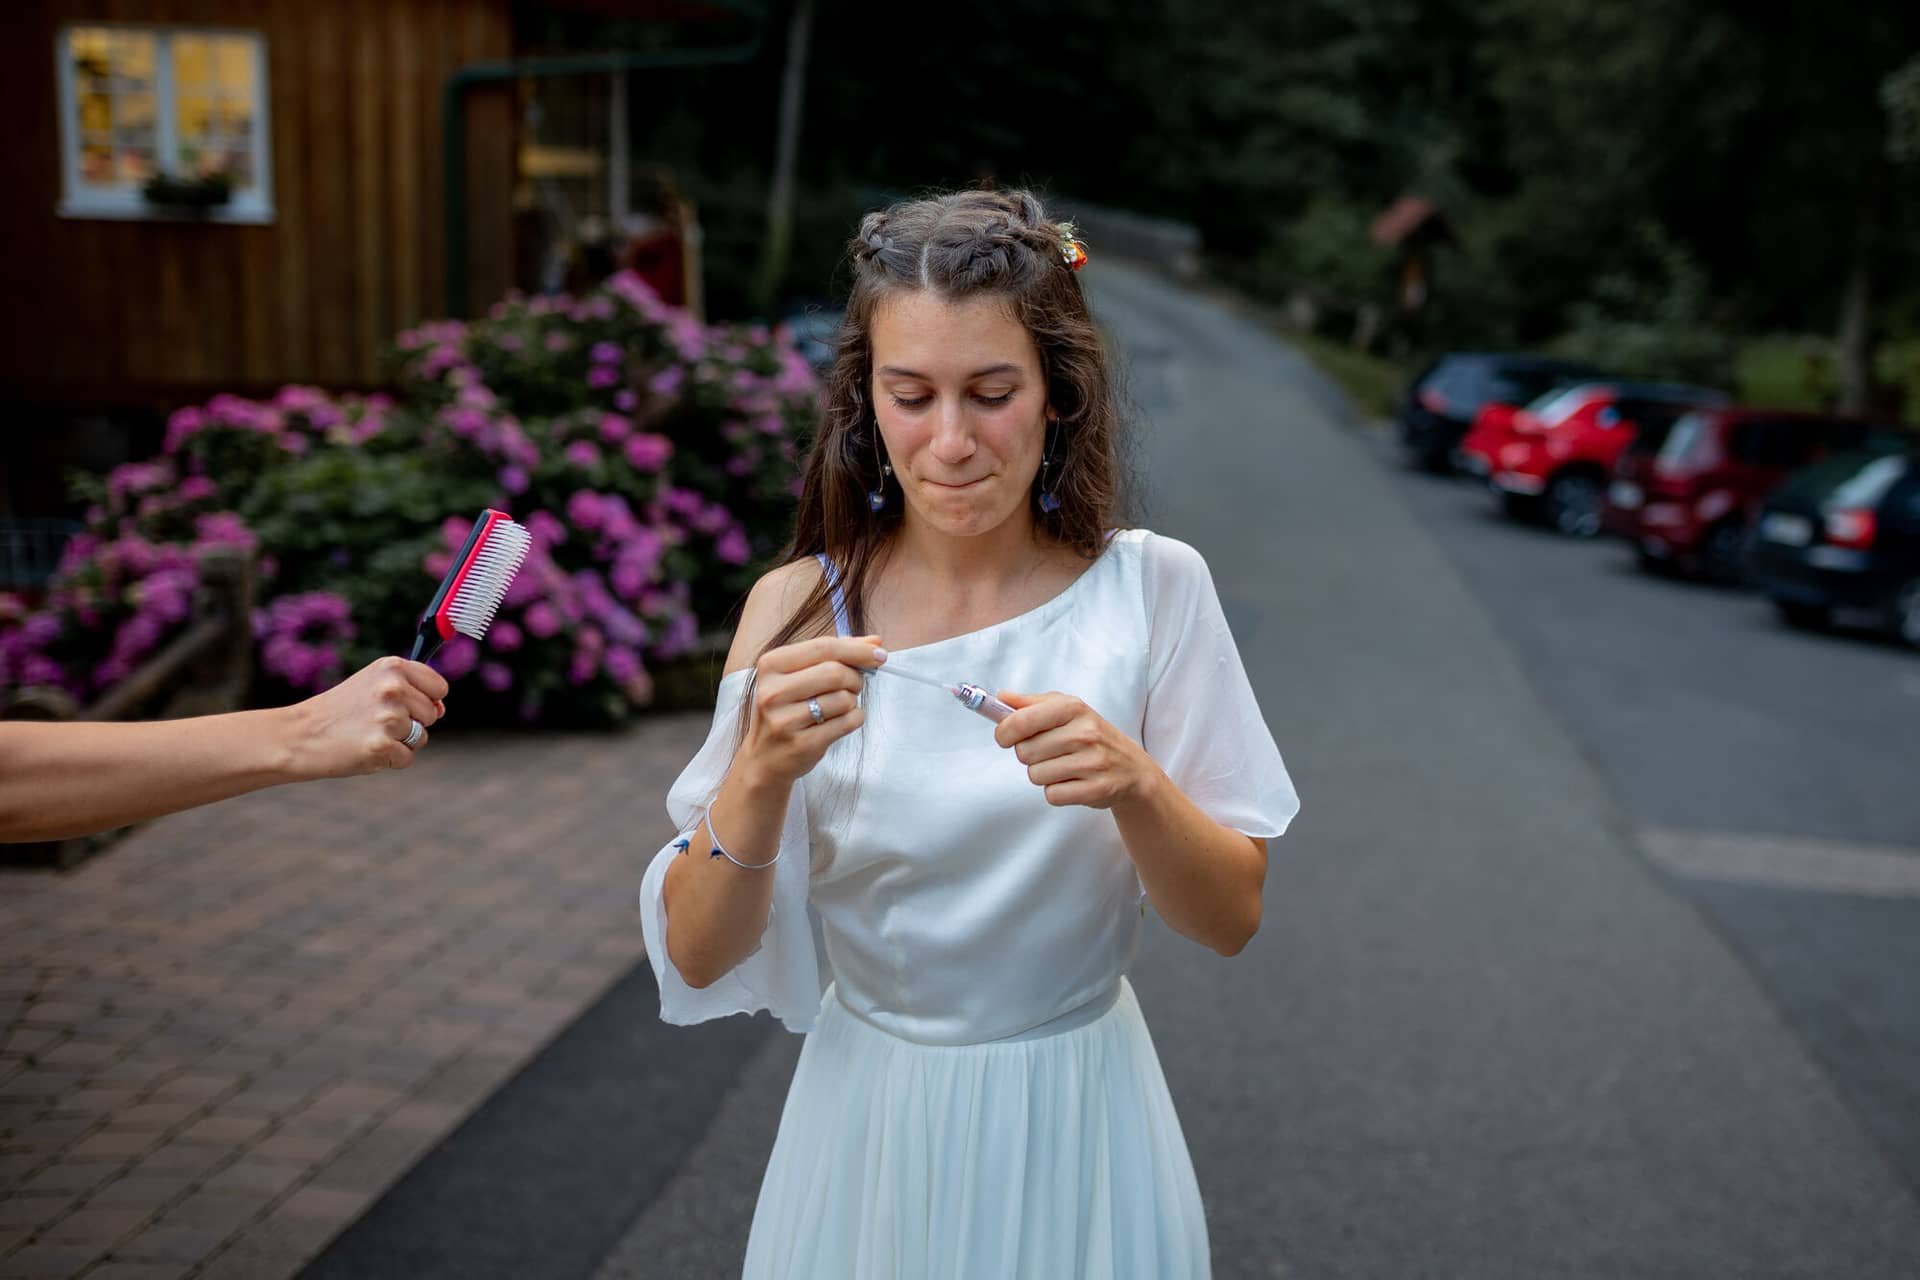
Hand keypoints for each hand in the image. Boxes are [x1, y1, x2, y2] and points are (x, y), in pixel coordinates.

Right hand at [282, 656, 450, 778]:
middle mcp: (392, 688)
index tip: (403, 704)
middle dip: (411, 723)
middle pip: (432, 715)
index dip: (426, 700)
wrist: (298, 735)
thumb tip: (441, 709)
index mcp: (392, 667)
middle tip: (374, 721)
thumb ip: (411, 692)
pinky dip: (389, 760)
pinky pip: (406, 759)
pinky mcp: (381, 745)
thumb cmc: (340, 711)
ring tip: (367, 734)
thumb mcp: (373, 686)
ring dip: (399, 742)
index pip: (439, 687)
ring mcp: (388, 717)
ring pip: (420, 738)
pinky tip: (364, 749)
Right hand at [741, 634, 883, 785]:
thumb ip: (835, 654)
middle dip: (855, 678)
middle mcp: (773, 692)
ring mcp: (785, 720)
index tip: (879, 653)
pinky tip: (841, 721)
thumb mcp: (799, 675)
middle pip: (835, 672)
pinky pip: (847, 722)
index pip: (823, 647)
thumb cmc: (787, 710)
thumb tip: (875, 642)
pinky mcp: (802, 744)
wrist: (764, 758)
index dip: (857, 649)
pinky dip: (854, 718)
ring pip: (844, 699)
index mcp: (771, 665)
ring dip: (852, 701)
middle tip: (854, 685)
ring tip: (839, 706)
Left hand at [993, 690, 1156, 809]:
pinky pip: (1052, 795)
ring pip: (1035, 775)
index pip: (1020, 721)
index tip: (1005, 737)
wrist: (1131, 768)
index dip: (1004, 732)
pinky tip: (1072, 782)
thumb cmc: (1091, 735)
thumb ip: (1030, 703)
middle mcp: (1084, 733)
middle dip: (1029, 755)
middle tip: (1049, 752)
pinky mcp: (1095, 790)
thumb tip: (1001, 697)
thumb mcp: (1066, 710)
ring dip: (1043, 774)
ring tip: (1063, 767)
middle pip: (1024, 752)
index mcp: (1073, 708)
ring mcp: (1092, 762)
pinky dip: (1056, 792)